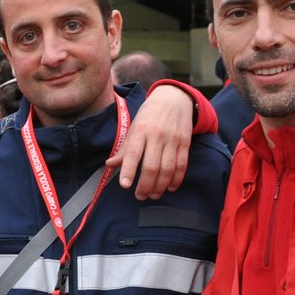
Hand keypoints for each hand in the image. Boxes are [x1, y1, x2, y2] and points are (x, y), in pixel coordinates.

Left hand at [110, 84, 193, 198]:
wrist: (174, 98)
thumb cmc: (149, 115)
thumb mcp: (134, 127)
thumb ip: (124, 149)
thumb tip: (110, 165)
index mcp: (140, 131)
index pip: (133, 154)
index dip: (128, 171)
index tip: (125, 185)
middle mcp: (157, 135)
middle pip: (152, 166)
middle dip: (145, 186)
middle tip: (140, 196)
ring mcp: (173, 140)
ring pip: (167, 169)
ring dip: (160, 186)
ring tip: (153, 195)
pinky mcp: (185, 143)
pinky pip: (181, 165)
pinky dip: (176, 179)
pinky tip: (169, 187)